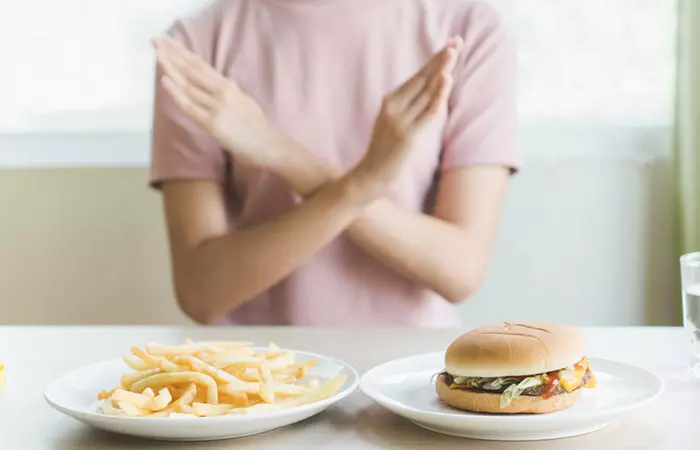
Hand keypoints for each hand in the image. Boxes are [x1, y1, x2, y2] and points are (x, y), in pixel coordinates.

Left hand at [153, 37, 279, 166]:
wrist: (269, 145)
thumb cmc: (258, 128)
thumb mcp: (244, 102)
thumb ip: (229, 93)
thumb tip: (218, 85)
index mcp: (229, 87)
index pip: (201, 66)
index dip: (184, 53)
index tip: (170, 41)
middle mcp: (223, 92)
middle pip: (193, 69)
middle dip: (173, 54)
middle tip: (156, 40)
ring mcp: (217, 106)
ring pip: (189, 84)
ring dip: (171, 68)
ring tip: (157, 53)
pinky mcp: (213, 122)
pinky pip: (190, 106)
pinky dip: (177, 93)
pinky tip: (165, 80)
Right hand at [352, 37, 462, 194]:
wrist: (368, 178)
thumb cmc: (384, 154)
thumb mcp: (393, 124)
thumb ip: (408, 108)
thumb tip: (429, 94)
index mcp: (390, 102)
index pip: (416, 77)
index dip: (433, 61)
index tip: (450, 46)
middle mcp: (393, 107)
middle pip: (421, 79)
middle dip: (439, 60)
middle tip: (456, 42)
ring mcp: (399, 121)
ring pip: (425, 92)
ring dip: (440, 71)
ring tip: (453, 53)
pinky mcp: (408, 136)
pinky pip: (426, 113)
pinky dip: (437, 96)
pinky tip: (445, 80)